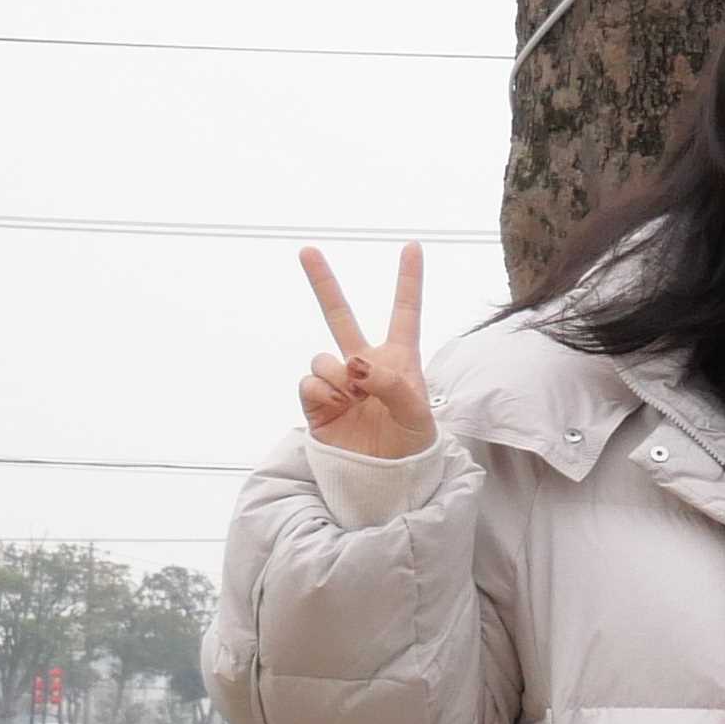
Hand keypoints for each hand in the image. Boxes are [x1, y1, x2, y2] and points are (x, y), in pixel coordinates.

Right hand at [296, 245, 437, 460]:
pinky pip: (309, 382)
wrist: (384, 478)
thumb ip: (392, 383)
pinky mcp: (315, 402)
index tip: (413, 246)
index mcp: (400, 359)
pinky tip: (338, 408)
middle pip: (340, 316)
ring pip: (323, 357)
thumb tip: (354, 364)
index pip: (405, 312)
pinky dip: (323, 394)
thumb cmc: (411, 444)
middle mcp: (365, 364)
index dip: (408, 280)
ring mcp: (337, 381)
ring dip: (339, 376)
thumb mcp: (417, 413)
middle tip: (307, 250)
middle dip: (322, 283)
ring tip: (356, 400)